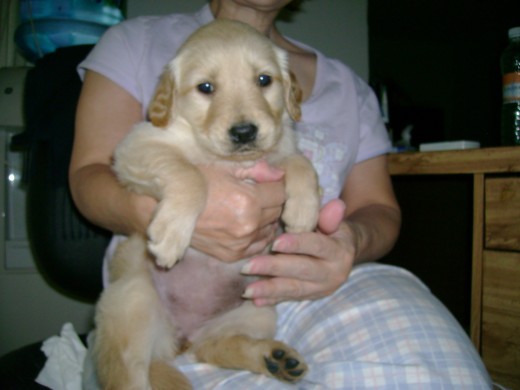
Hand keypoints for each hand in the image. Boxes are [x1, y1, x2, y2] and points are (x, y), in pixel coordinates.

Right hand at [191, 160, 285, 261]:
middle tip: (258, 193)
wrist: (169, 209)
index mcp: (248, 201)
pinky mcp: (232, 255)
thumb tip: (281, 174)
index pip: (281, 192)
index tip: (267, 182)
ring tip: (251, 209)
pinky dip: (258, 235)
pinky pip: (258, 245)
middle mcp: (248, 225)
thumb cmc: (195, 183)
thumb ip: (256, 170)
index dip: (276, 184)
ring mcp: (240, 243)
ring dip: (266, 219)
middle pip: (278, 211)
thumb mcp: (225, 168)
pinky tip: (248, 225)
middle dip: (272, 201)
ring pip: (270, 229)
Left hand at [241, 199, 355, 304]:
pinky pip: (290, 299)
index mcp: (338, 252)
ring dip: (269, 290)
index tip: (275, 243)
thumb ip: (330, 216)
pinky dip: (272, 300)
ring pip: (294, 289)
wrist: (345, 256)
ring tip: (247, 290)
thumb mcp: (336, 222)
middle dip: (274, 268)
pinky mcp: (311, 297)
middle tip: (248, 266)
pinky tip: (256, 300)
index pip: (317, 246)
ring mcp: (321, 288)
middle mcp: (332, 273)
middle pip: (301, 270)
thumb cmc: (333, 232)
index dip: (297, 244)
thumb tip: (335, 205)